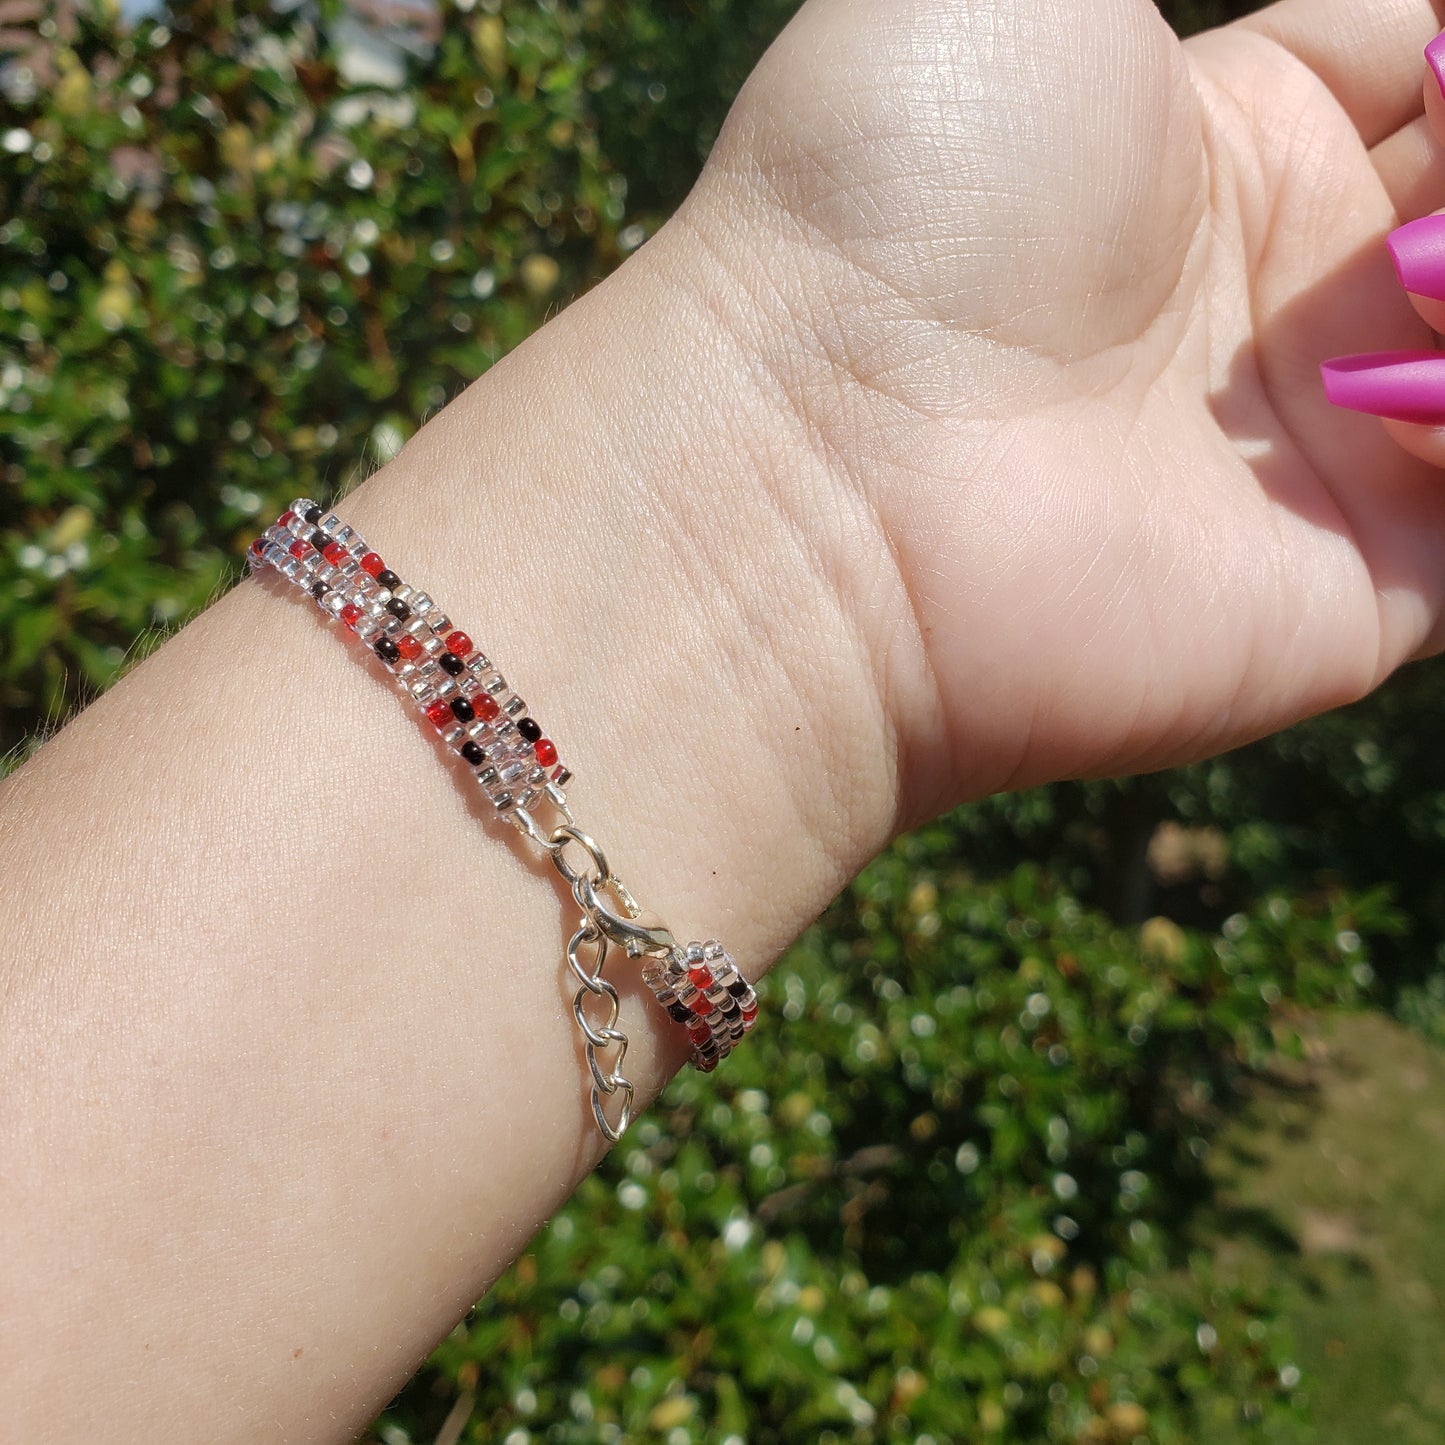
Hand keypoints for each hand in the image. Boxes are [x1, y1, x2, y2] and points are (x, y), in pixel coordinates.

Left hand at [672, 0, 1444, 813]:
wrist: (815, 458)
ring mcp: (1326, 451)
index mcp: (1220, 144)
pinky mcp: (1365, 590)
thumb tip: (1336, 5)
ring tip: (1413, 270)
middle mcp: (1278, 304)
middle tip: (1426, 186)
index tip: (1434, 66)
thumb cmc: (885, 191)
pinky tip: (1418, 352)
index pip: (1424, 62)